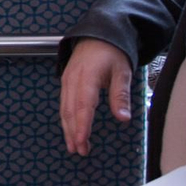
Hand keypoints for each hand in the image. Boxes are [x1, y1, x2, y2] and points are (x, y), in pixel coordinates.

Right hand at [59, 38, 132, 155]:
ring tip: (74, 146)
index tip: (82, 141)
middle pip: (69, 111)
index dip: (82, 125)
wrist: (97, 35)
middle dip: (73, 132)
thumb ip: (120, 95)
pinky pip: (63, 104)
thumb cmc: (111, 53)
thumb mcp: (122, 72)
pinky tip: (70, 129)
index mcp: (86, 77)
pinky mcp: (65, 83)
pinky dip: (66, 119)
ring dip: (68, 129)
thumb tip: (122, 118)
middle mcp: (72, 81)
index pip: (82, 106)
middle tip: (80, 151)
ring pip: (64, 109)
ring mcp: (66, 82)